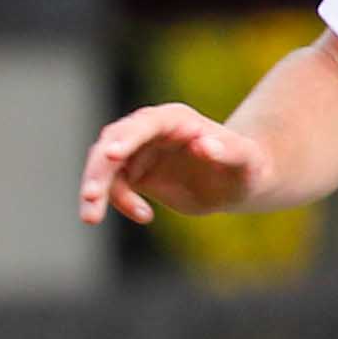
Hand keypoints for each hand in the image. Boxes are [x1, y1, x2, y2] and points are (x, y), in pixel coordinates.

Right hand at [78, 104, 273, 223]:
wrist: (236, 182)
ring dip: (94, 190)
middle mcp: (149, 131)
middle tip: (90, 199)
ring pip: (103, 166)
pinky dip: (118, 203)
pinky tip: (145, 216)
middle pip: (111, 144)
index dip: (126, 138)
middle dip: (97, 172)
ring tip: (90, 218)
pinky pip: (112, 186)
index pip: (142, 125)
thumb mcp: (246, 161)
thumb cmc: (247, 167)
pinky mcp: (134, 173)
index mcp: (174, 120)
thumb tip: (203, 144)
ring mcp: (138, 152)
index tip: (111, 156)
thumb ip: (227, 151)